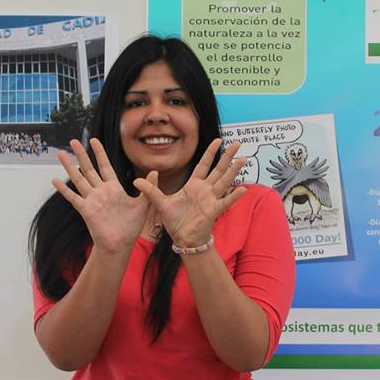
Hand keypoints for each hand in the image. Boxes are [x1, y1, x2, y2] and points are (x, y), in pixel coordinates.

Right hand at [52, 139, 156, 253]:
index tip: (94, 140)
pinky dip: (64, 189)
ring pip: (78, 179)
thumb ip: (148, 188)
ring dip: (69, 167)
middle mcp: (101, 191)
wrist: (121, 244)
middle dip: (81, 154)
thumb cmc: (131, 226)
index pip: (105, 166)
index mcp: (114, 188)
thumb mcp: (144, 204)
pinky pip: (73, 197)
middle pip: (89, 168)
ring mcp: (92, 200)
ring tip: (60, 154)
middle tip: (73, 140)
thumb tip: (155, 171)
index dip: (100, 153)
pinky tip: (55, 180)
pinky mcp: (86, 210)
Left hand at [133, 139, 247, 247]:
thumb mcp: (160, 203)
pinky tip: (242, 189)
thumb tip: (136, 180)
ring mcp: (211, 199)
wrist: (183, 238)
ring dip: (234, 171)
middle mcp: (205, 190)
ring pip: (224, 181)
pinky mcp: (213, 211)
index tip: (218, 140)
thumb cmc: (175, 221)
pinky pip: (225, 202)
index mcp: (193, 185)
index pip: (203, 165)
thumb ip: (151, 191)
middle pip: (218, 169)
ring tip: (243, 159)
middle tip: (238, 143)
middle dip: (228, 156)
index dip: (210, 152)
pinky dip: (233, 196)